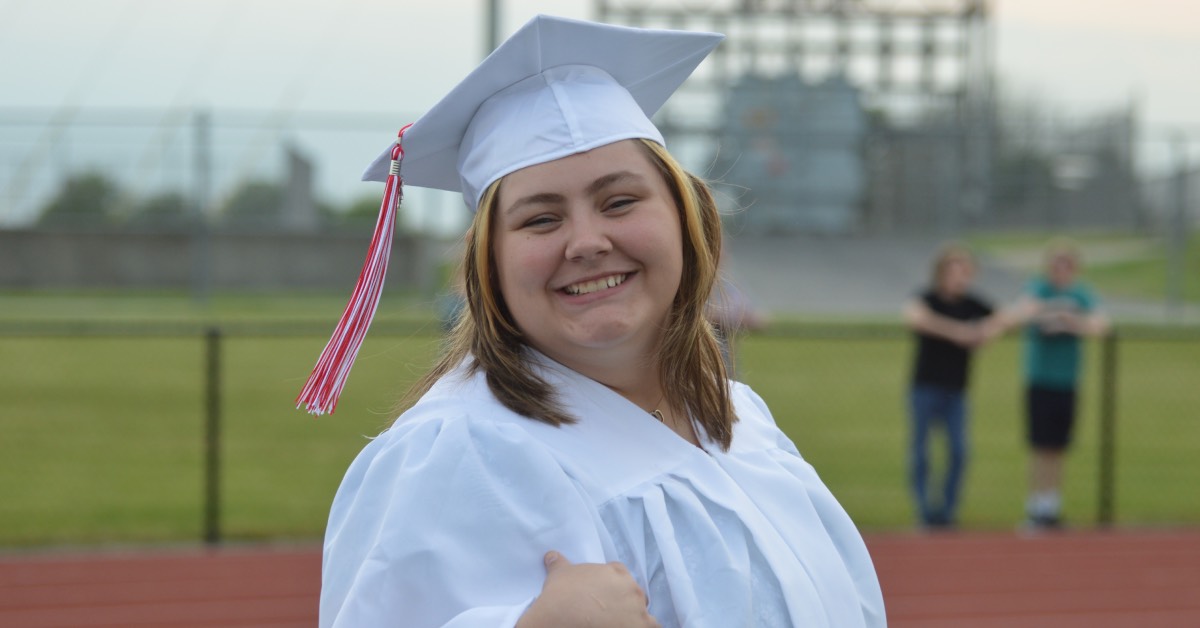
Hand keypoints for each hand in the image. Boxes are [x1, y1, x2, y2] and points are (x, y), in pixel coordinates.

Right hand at [516, 551, 659, 627]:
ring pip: (643, 614)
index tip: (601, 595)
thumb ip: (559, 564)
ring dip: (636, 619)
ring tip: (619, 624)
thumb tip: (551, 555)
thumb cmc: (561, 598)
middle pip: (633, 594)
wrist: (563, 622)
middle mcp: (631, 589)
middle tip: (607, 612)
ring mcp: (638, 611)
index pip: (620, 573)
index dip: (610, 585)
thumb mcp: (558, 576)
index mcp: (616, 572)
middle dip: (624, 602)